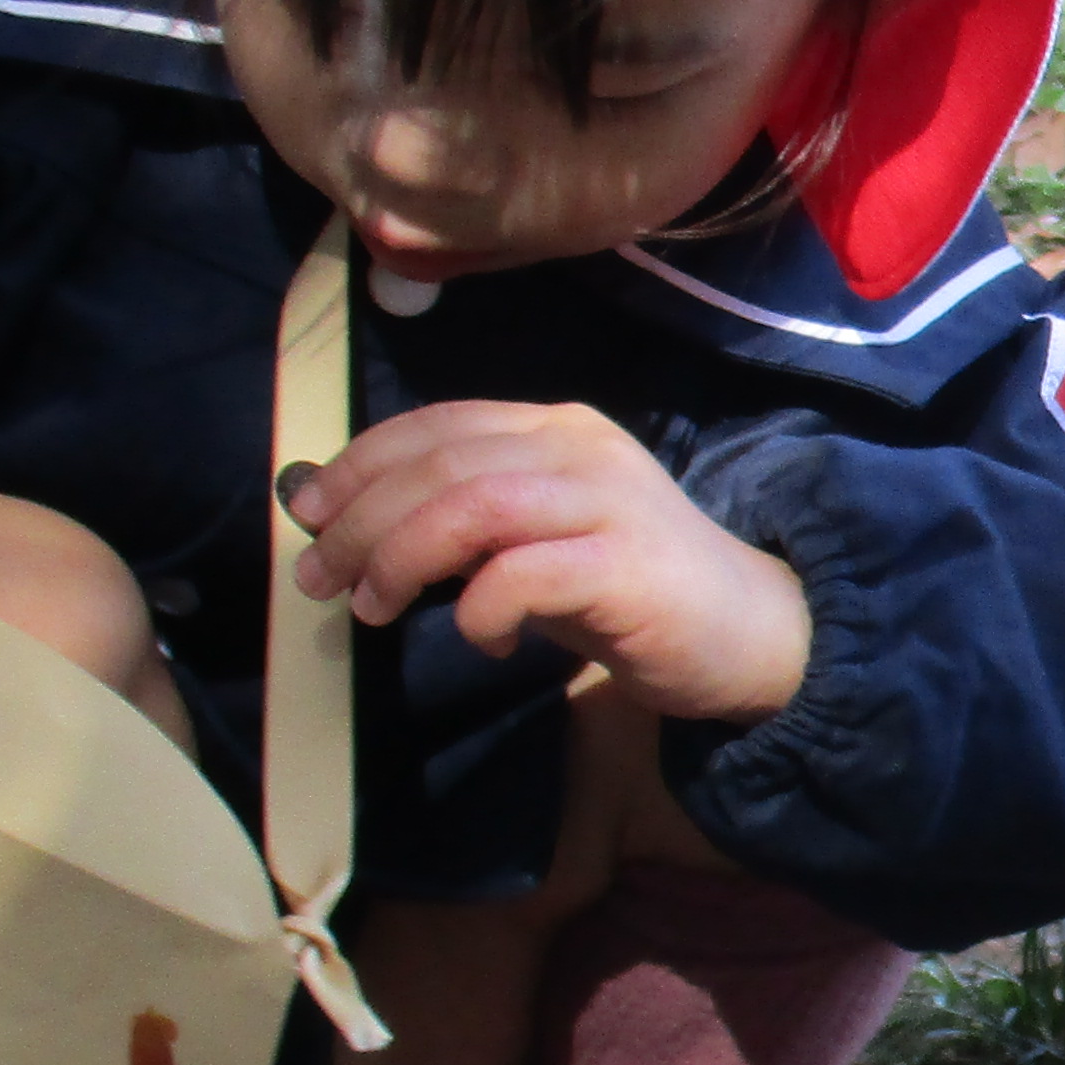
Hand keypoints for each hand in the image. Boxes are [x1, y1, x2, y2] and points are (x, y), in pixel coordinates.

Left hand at [284, 401, 809, 723]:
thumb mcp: (536, 542)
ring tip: (373, 608)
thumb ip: (461, 524)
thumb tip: (344, 523)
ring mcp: (607, 502)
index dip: (359, 465)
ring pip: (471, 505)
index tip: (306, 515)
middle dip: (360, 522)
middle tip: (319, 580)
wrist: (757, 632)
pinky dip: (479, 609)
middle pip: (440, 464)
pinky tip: (481, 639)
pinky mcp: (626, 567)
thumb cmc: (634, 593)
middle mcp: (579, 448)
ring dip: (401, 558)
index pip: (436, 425)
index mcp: (555, 428)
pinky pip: (521, 575)